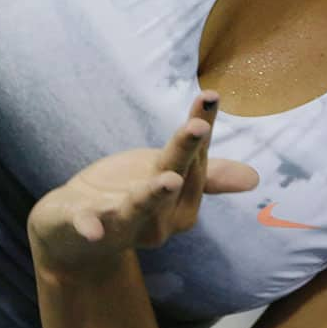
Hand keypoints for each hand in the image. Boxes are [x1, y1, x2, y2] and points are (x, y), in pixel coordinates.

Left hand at [27, 91, 257, 278]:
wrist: (72, 232)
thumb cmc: (127, 196)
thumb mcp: (166, 174)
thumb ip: (207, 174)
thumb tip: (254, 178)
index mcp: (180, 205)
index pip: (196, 162)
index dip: (202, 130)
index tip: (210, 95)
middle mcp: (157, 220)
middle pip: (174, 179)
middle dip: (186, 153)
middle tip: (197, 127)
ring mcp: (120, 224)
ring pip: (137, 209)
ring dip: (150, 196)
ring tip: (166, 179)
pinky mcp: (82, 225)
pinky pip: (87, 227)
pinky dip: (90, 227)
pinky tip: (92, 226)